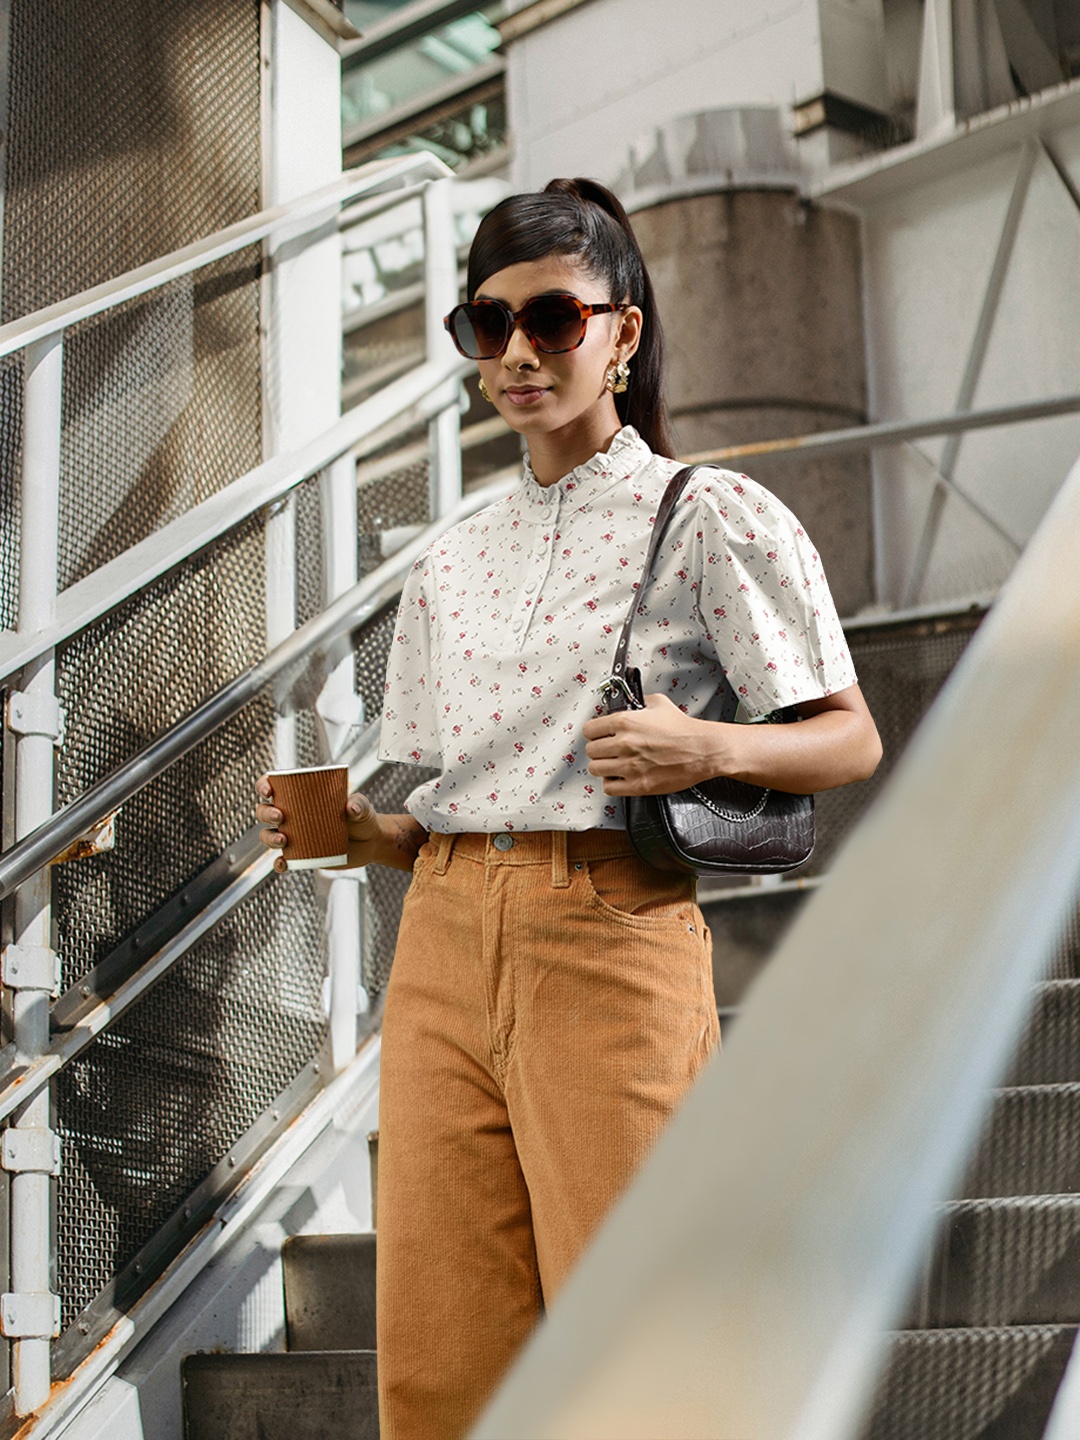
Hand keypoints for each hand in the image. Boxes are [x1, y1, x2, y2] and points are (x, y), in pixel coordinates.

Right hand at [254, 776, 382, 872]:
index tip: (268, 790)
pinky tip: (284, 864)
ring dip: (269, 837)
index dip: (264, 785)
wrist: (370, 842)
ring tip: (284, 840)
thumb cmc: (361, 817)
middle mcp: (293, 815)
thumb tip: (350, 807)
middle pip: (265, 811)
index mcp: (302, 796)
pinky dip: (279, 864)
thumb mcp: (362, 807)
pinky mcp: (300, 855)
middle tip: (280, 816)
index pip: (274, 786)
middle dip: (266, 812)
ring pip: (268, 835)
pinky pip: (283, 861)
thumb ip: (358, 804)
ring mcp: (294, 836)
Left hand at [582, 693, 726, 795]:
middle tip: (607, 750)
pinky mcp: (638, 785)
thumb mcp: (659, 703)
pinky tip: (619, 777)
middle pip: (591, 751)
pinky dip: (612, 783)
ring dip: (603, 767)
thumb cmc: (684, 729)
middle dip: (598, 749)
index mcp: (625, 722)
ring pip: (596, 769)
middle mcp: (624, 744)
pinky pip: (609, 788)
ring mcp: (630, 766)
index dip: (594, 732)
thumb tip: (627, 704)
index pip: (589, 730)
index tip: (598, 735)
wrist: (703, 749)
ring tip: (612, 764)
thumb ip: (638, 703)